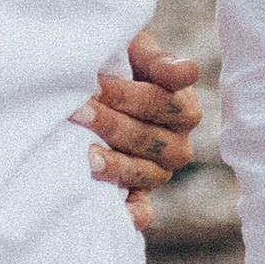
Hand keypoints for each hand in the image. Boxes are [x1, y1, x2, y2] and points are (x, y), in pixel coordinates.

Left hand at [72, 33, 202, 228]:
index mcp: (183, 105)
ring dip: (116, 164)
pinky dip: (134, 213)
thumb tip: (188, 72)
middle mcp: (177, 142)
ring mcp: (159, 170)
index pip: (162, 103)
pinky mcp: (141, 192)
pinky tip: (119, 212)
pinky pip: (144, 208)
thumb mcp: (135, 50)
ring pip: (147, 173)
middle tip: (76, 110)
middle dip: (111, 123)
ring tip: (87, 154)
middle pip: (150, 138)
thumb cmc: (118, 62)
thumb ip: (158, 59)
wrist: (95, 85)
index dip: (127, 95)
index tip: (94, 83)